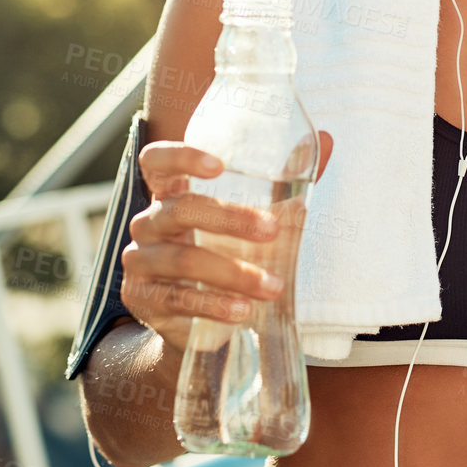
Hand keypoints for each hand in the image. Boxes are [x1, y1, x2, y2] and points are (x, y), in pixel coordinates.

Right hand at [122, 131, 333, 353]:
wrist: (203, 325)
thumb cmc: (231, 257)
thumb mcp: (255, 221)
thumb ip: (286, 183)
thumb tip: (327, 141)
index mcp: (170, 194)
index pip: (157, 161)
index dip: (181, 157)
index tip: (219, 165)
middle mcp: (148, 224)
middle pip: (180, 210)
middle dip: (229, 219)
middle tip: (273, 230)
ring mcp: (140, 263)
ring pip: (183, 259)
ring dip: (233, 273)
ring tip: (273, 286)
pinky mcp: (143, 300)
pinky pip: (178, 299)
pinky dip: (214, 304)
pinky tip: (243, 310)